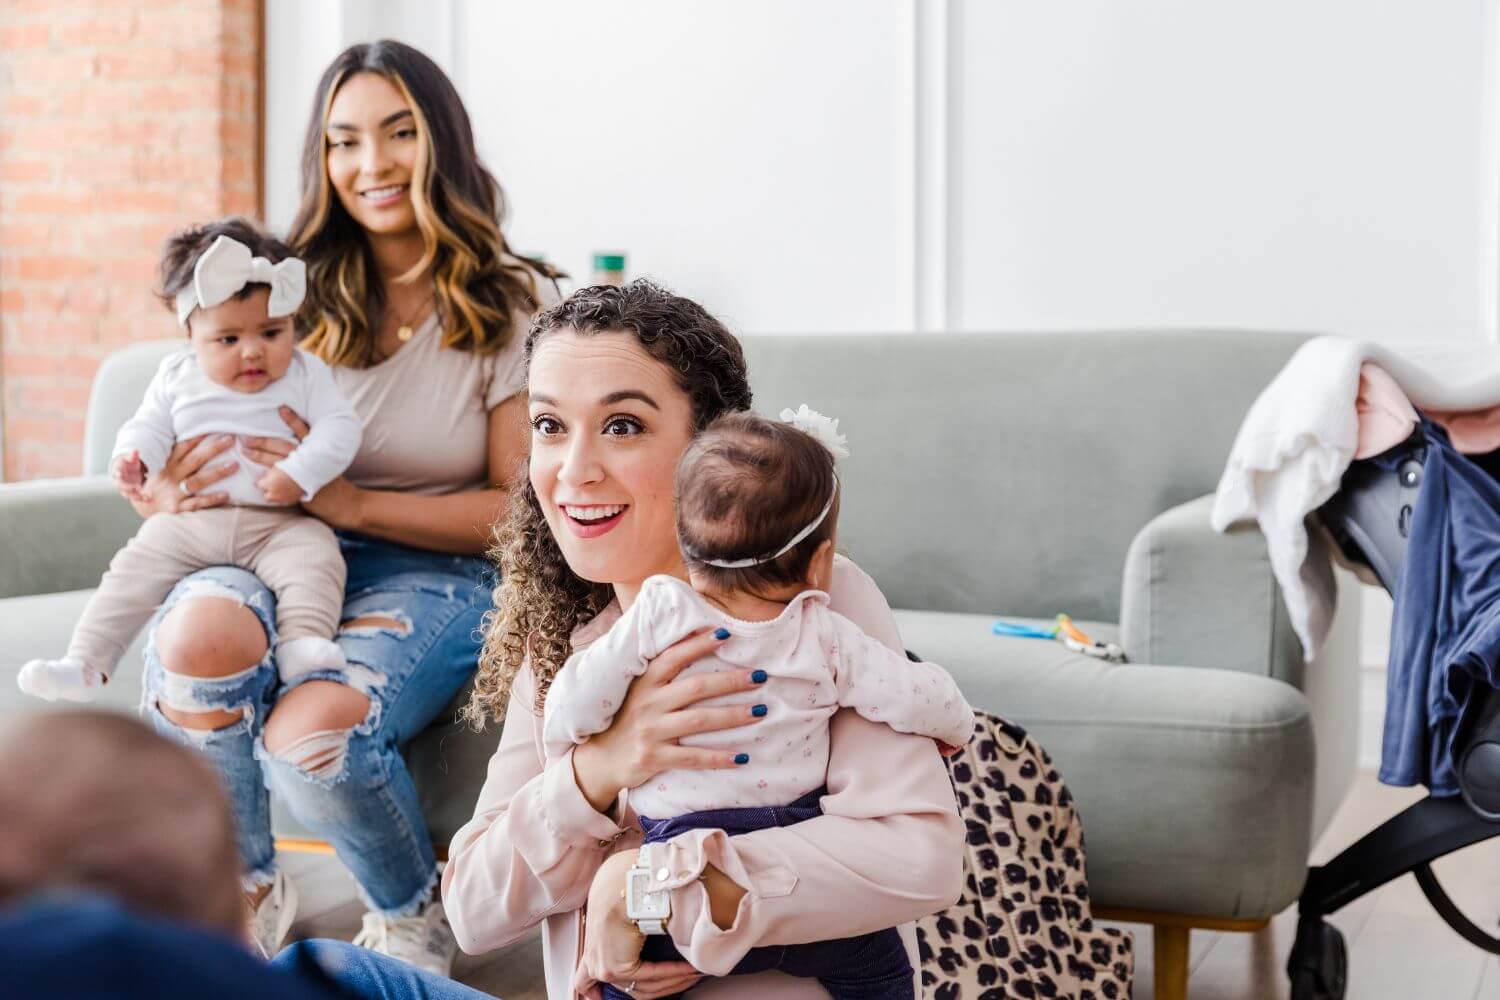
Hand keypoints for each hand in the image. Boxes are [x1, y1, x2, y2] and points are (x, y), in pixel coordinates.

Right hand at [110, 450, 146, 501]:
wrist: (129, 470)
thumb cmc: (129, 463)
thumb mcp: (131, 459)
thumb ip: (133, 456)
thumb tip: (135, 450)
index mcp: (118, 473)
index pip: (117, 475)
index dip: (118, 475)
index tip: (120, 475)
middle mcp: (120, 483)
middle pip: (122, 488)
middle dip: (129, 489)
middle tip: (137, 488)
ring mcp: (126, 489)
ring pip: (129, 495)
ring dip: (137, 497)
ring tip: (146, 497)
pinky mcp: (133, 493)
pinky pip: (137, 497)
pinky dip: (143, 498)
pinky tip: (150, 499)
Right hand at [137, 435, 237, 514]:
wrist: (141, 508)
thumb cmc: (158, 483)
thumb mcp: (161, 467)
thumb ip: (177, 456)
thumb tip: (197, 439)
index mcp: (167, 464)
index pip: (183, 447)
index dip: (197, 437)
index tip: (214, 428)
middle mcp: (171, 476)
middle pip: (194, 460)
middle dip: (213, 449)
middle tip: (230, 440)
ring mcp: (174, 492)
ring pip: (198, 481)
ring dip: (217, 472)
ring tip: (235, 465)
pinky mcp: (178, 508)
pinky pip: (197, 503)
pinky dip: (212, 499)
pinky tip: (227, 494)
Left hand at [243, 406, 363, 528]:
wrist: (343, 502)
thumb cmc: (334, 484)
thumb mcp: (328, 464)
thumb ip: (313, 455)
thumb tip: (297, 447)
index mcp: (316, 451)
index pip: (303, 431)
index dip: (293, 419)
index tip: (281, 408)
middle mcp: (309, 459)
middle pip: (282, 446)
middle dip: (263, 441)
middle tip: (246, 437)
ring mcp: (303, 474)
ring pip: (276, 463)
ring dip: (260, 456)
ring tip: (246, 451)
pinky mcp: (298, 489)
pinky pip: (279, 485)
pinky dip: (267, 483)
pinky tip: (257, 481)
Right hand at [571, 629, 768, 814]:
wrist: (600, 760)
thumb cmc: (628, 717)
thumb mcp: (638, 689)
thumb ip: (663, 667)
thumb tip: (700, 634)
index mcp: (645, 682)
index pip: (674, 656)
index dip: (699, 644)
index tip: (726, 634)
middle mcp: (648, 703)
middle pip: (696, 687)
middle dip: (731, 681)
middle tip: (760, 676)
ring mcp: (651, 731)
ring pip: (699, 720)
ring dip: (733, 715)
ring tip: (761, 711)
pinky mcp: (654, 758)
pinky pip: (693, 758)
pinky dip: (719, 758)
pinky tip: (742, 758)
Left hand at [573, 851, 703, 999]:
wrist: (622, 883)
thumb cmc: (623, 890)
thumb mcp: (617, 911)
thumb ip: (624, 933)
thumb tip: (648, 941)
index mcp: (590, 949)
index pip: (587, 982)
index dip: (596, 993)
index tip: (601, 998)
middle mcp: (593, 963)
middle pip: (631, 989)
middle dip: (663, 986)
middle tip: (684, 978)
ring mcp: (604, 967)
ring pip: (644, 987)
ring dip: (673, 980)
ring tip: (693, 973)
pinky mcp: (616, 968)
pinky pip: (652, 977)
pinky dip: (674, 973)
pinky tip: (689, 969)